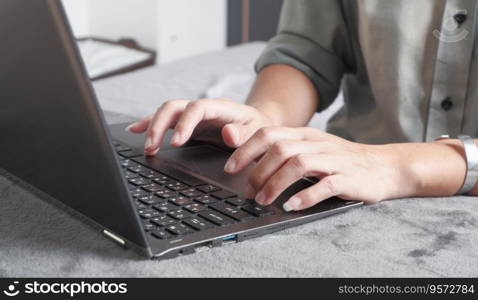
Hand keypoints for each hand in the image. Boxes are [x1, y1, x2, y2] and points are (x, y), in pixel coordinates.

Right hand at [126, 98, 274, 154]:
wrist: (258, 125)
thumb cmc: (258, 129)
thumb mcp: (258, 133)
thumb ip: (244, 134)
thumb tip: (228, 134)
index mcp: (220, 107)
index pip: (197, 108)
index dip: (184, 123)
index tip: (176, 142)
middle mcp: (203, 107)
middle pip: (174, 106)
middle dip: (160, 125)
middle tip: (152, 147)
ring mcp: (193, 114)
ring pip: (166, 112)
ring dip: (152, 126)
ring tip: (146, 147)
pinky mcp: (187, 123)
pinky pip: (166, 120)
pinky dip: (150, 124)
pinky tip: (135, 130)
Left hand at [224, 127, 414, 210]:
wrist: (385, 166)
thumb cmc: (343, 161)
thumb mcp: (313, 149)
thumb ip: (287, 151)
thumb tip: (252, 165)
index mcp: (305, 135)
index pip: (268, 134)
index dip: (245, 150)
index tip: (230, 167)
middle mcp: (316, 144)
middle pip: (279, 149)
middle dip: (257, 171)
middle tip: (248, 191)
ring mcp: (333, 159)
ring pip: (298, 164)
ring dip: (275, 183)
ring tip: (263, 200)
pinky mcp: (348, 178)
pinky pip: (324, 184)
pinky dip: (305, 196)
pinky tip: (291, 205)